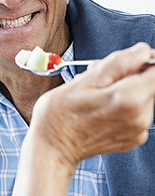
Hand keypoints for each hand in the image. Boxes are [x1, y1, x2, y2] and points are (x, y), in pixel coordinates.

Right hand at [13, 42, 154, 194]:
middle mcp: (140, 116)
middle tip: (99, 76)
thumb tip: (142, 51)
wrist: (52, 148)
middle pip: (149, 83)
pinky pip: (136, 112)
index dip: (143, 59)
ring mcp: (138, 130)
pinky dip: (122, 104)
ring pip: (142, 96)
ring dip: (124, 89)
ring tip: (95, 93)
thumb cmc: (59, 115)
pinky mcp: (134, 138)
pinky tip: (100, 106)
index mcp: (129, 98)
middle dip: (128, 74)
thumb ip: (118, 63)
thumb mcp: (83, 81)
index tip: (127, 59)